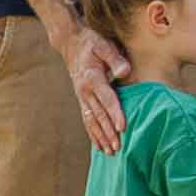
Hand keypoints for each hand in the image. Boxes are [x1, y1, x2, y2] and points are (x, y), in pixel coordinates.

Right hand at [58, 28, 124, 148]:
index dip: (115, 113)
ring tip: (111, 152)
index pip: (106, 98)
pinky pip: (87, 120)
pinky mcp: (82, 100)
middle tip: (118, 147)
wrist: (71, 43)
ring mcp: (81, 97)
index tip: (122, 127)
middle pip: (98, 115)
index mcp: (92, 78)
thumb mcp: (104, 45)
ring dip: (100, 137)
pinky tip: (99, 146)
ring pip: (91, 121)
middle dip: (108, 132)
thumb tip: (124, 71)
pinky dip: (93, 134)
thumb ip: (115, 58)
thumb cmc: (91, 43)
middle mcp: (84, 91)